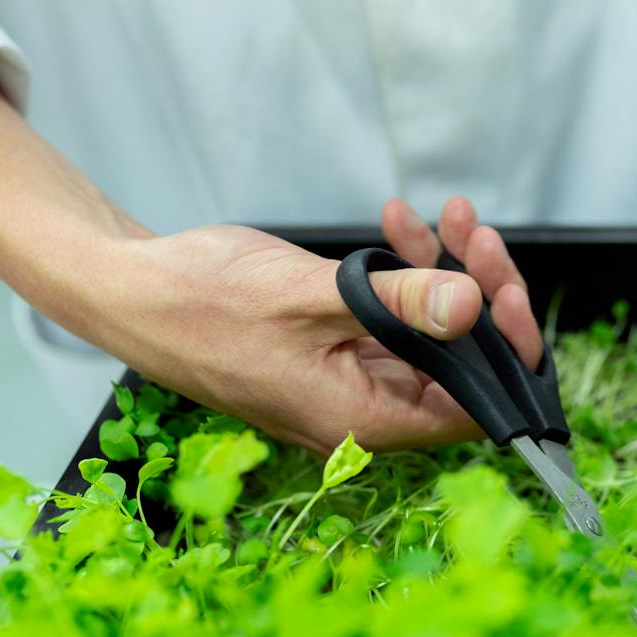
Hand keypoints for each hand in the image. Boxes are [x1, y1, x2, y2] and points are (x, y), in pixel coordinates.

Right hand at [85, 196, 539, 455]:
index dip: (505, 353)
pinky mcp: (337, 353)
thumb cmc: (201, 301)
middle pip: (461, 366)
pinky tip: (400, 224)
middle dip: (479, 294)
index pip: (475, 408)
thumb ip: (399, 304)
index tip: (506, 290)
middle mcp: (365, 414)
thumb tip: (473, 309)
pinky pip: (394, 321)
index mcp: (363, 421)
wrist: (130, 289)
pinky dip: (405, 275)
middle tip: (475, 233)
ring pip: (432, 337)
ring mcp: (351, 383)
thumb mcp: (312, 294)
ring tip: (445, 215)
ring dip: (445, 274)